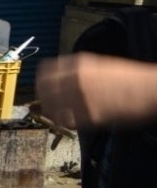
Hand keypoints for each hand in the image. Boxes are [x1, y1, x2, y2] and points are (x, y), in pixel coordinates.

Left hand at [36, 53, 156, 130]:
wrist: (150, 89)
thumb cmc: (130, 78)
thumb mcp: (102, 65)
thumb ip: (80, 71)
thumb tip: (64, 79)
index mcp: (78, 64)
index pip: (45, 71)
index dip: (41, 81)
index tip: (42, 87)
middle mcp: (75, 79)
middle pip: (43, 90)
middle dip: (43, 98)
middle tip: (46, 105)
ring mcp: (80, 97)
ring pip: (51, 107)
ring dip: (52, 112)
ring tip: (56, 116)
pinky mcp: (88, 115)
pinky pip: (66, 121)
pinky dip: (65, 123)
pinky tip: (69, 123)